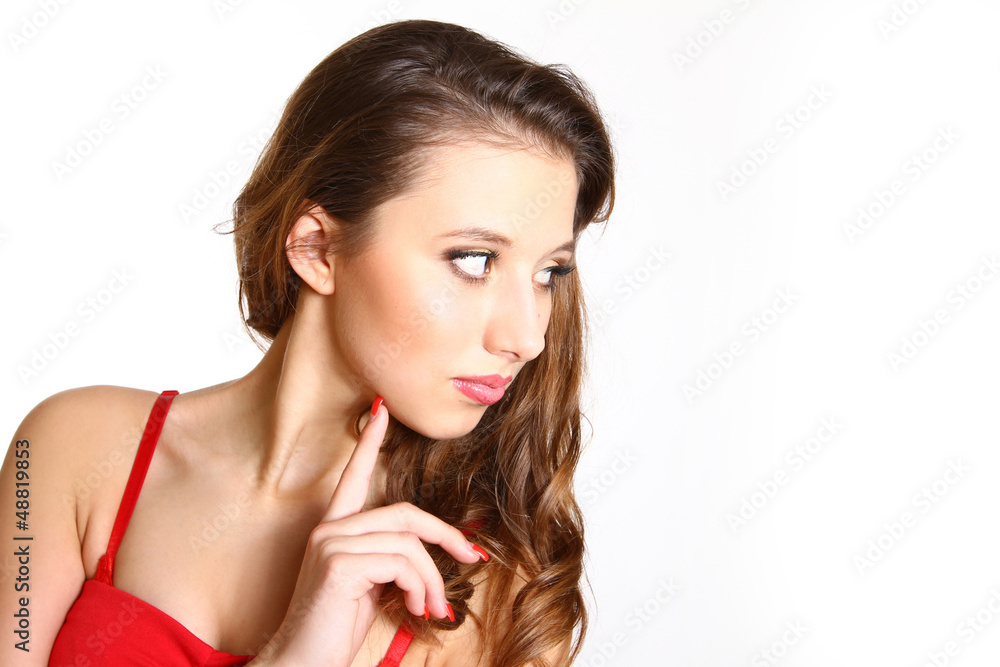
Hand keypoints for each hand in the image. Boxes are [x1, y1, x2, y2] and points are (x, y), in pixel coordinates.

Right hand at [252, 397, 486, 666]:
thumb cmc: (335, 630)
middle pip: (405, 513)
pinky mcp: (338, 562)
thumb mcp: (371, 586)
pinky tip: (415, 608)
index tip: (381, 411)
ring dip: (432, 579)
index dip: (369, 443)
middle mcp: (330, 529)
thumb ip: (391, 559)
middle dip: (446, 535)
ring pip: (409, 542)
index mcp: (335, 530)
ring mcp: (331, 542)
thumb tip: (435, 550)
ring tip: (432, 608)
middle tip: (472, 558)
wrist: (303, 664)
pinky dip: (420, 586)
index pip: (354, 477)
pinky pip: (401, 561)